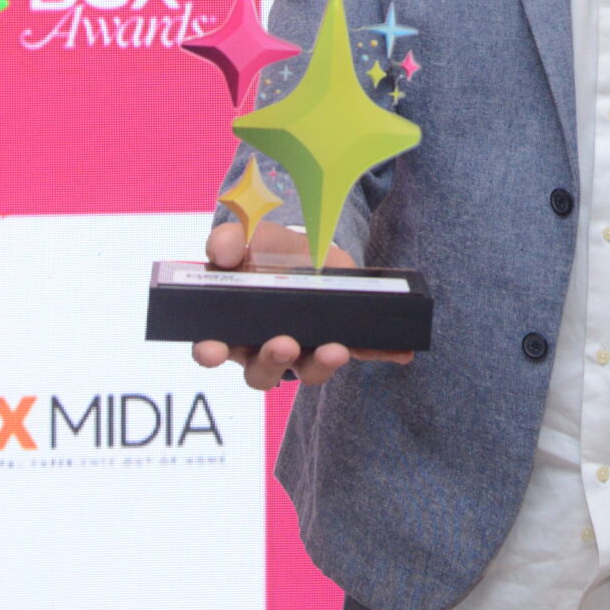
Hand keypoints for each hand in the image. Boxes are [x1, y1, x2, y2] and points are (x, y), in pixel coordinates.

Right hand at [188, 220, 414, 390]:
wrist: (307, 245)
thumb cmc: (266, 250)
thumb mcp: (247, 237)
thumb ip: (229, 239)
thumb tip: (221, 252)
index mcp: (232, 326)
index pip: (213, 348)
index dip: (210, 352)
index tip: (213, 349)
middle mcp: (264, 347)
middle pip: (262, 372)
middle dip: (272, 361)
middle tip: (284, 344)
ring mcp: (305, 348)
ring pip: (308, 371)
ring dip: (321, 364)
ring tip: (336, 348)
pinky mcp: (341, 339)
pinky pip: (361, 352)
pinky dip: (380, 353)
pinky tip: (399, 352)